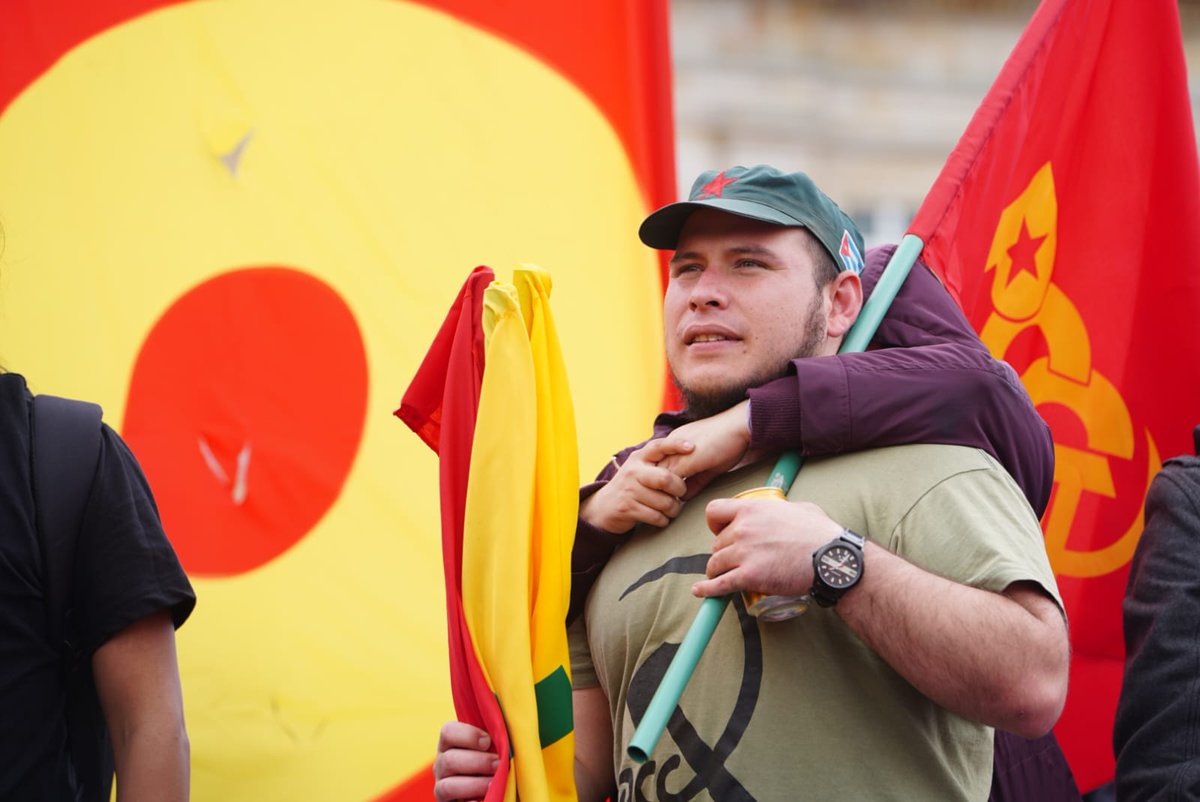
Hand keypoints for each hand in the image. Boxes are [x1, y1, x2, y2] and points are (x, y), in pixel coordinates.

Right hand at [433, 722, 498, 801]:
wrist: (483, 788)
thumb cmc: (490, 762)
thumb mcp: (488, 747)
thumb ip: (491, 739)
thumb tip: (504, 736)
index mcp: (449, 744)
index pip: (448, 732)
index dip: (468, 735)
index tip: (488, 741)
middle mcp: (441, 764)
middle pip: (449, 760)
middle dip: (479, 762)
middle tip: (499, 764)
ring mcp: (442, 786)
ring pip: (448, 786)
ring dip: (475, 784)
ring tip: (494, 783)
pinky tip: (482, 800)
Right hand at [580, 439, 692, 533]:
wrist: (603, 507)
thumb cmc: (631, 487)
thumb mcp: (640, 469)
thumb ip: (659, 463)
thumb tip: (690, 458)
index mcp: (639, 458)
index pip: (658, 446)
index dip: (676, 445)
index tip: (692, 448)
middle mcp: (633, 471)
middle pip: (666, 479)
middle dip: (680, 489)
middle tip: (680, 494)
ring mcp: (629, 489)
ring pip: (664, 502)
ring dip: (673, 509)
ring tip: (671, 509)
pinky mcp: (627, 508)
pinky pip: (656, 516)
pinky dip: (663, 520)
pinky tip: (661, 518)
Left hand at [658, 401, 757, 499]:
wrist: (739, 425)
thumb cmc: (729, 441)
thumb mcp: (709, 464)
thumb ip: (696, 480)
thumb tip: (684, 497)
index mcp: (675, 444)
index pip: (657, 466)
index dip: (657, 483)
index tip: (659, 497)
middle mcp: (671, 447)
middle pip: (651, 472)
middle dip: (653, 490)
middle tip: (655, 505)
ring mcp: (676, 453)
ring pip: (657, 477)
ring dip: (661, 493)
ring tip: (664, 508)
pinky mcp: (685, 460)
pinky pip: (670, 480)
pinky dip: (671, 492)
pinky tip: (676, 502)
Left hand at [692, 497, 841, 597]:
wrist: (830, 559)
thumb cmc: (821, 534)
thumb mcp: (799, 508)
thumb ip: (782, 509)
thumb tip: (781, 512)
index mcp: (752, 508)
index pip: (714, 511)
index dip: (715, 524)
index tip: (721, 531)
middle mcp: (743, 527)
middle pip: (717, 542)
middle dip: (724, 552)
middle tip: (736, 560)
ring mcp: (743, 552)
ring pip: (715, 564)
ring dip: (717, 571)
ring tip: (723, 576)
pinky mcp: (748, 576)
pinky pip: (719, 584)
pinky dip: (707, 590)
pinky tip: (700, 592)